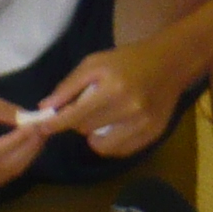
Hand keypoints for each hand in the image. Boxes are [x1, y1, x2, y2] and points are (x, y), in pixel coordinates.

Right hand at [0, 96, 46, 191]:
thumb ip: (9, 113)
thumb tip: (33, 121)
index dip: (16, 140)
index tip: (35, 126)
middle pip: (4, 165)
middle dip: (28, 148)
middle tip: (43, 132)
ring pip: (9, 172)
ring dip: (29, 156)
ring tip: (39, 138)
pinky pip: (7, 176)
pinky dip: (22, 163)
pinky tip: (28, 149)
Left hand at [43, 43, 183, 161]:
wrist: (171, 63)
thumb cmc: (128, 61)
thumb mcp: (96, 63)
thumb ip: (69, 86)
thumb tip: (45, 107)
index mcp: (114, 88)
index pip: (75, 116)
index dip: (54, 124)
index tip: (41, 127)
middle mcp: (130, 108)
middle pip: (86, 130)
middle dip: (79, 121)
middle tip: (86, 107)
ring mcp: (143, 124)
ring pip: (101, 145)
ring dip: (94, 135)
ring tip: (101, 118)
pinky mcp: (152, 134)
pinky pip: (120, 150)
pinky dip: (111, 142)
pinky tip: (114, 126)